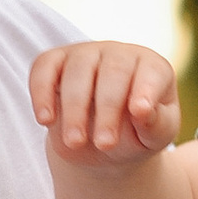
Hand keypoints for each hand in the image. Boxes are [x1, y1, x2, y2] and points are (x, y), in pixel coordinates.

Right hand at [29, 39, 181, 167]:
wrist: (103, 144)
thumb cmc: (136, 135)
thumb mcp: (155, 137)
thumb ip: (156, 125)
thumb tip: (144, 112)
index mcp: (153, 68)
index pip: (151, 73)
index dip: (145, 90)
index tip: (139, 112)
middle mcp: (120, 55)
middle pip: (112, 73)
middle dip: (107, 111)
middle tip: (105, 145)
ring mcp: (86, 54)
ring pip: (77, 71)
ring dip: (74, 109)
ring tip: (75, 142)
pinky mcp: (55, 62)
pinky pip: (44, 67)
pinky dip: (41, 93)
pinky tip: (45, 120)